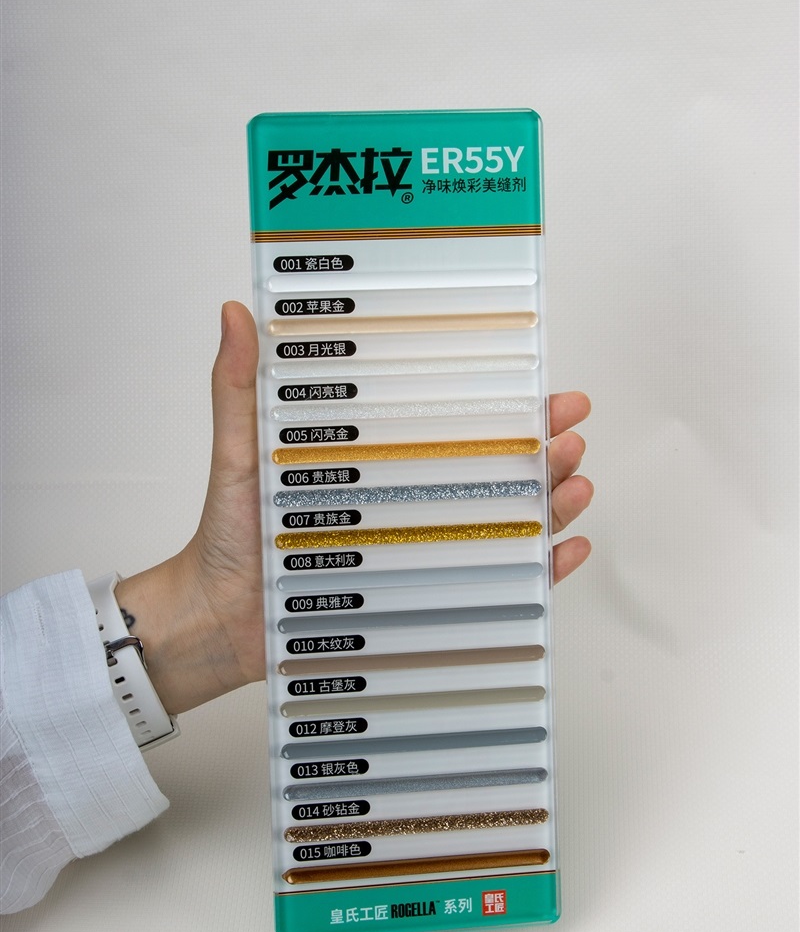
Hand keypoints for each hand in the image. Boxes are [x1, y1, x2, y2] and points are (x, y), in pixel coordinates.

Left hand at [116, 303, 591, 714]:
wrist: (216, 619)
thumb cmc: (226, 536)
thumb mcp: (238, 453)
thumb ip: (237, 388)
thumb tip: (235, 312)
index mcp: (379, 458)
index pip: (452, 422)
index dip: (505, 404)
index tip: (545, 384)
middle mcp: (408, 499)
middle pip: (493, 468)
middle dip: (543, 450)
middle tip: (571, 434)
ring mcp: (421, 549)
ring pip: (504, 522)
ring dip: (549, 503)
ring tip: (574, 484)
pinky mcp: (424, 601)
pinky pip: (493, 586)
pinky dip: (535, 572)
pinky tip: (564, 550)